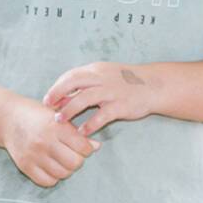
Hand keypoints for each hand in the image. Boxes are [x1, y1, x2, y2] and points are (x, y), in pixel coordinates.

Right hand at [0, 97, 99, 186]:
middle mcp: (45, 141)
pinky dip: (53, 177)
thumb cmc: (37, 115)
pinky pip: (47, 181)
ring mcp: (34, 155)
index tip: (83, 147)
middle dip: (78, 160)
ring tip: (62, 160)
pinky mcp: (25, 165)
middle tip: (73, 155)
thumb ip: (76, 132)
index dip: (87, 149)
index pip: (83, 147)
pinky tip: (51, 167)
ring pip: (62, 173)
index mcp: (56, 126)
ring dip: (66, 169)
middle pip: (74, 163)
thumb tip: (96, 146)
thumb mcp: (58, 117)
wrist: (8, 118)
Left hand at [42, 62, 158, 137]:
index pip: (71, 75)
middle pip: (74, 83)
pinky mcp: (121, 105)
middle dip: (58, 94)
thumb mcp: (105, 77)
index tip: (48, 99)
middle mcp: (102, 78)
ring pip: (85, 98)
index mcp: (96, 70)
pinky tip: (82, 132)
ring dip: (70, 110)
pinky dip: (90, 124)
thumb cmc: (125, 82)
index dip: (57, 87)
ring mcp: (112, 91)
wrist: (154, 85)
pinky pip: (102, 115)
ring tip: (59, 121)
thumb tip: (61, 96)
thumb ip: (85, 84)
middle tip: (48, 107)